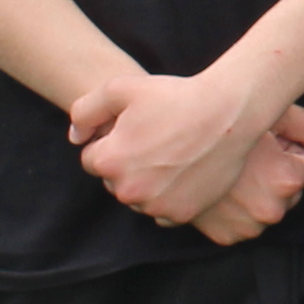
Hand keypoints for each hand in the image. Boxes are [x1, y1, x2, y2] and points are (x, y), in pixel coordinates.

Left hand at [68, 68, 272, 231]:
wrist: (228, 114)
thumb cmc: (175, 96)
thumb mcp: (121, 88)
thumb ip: (85, 111)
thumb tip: (75, 138)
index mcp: (109, 161)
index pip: (91, 159)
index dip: (110, 141)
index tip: (133, 128)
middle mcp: (128, 191)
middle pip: (114, 181)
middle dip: (127, 164)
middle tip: (155, 139)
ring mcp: (156, 206)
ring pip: (139, 198)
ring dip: (147, 183)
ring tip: (171, 154)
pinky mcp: (181, 215)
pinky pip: (162, 212)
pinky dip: (168, 197)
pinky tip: (182, 172)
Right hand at [190, 105, 303, 245]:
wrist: (173, 144)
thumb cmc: (227, 122)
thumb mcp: (276, 113)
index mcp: (287, 180)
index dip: (290, 151)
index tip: (270, 144)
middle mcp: (271, 210)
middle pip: (291, 191)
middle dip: (277, 175)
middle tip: (249, 157)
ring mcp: (247, 228)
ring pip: (268, 209)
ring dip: (259, 195)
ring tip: (234, 173)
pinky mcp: (227, 237)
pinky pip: (244, 224)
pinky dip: (238, 212)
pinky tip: (223, 192)